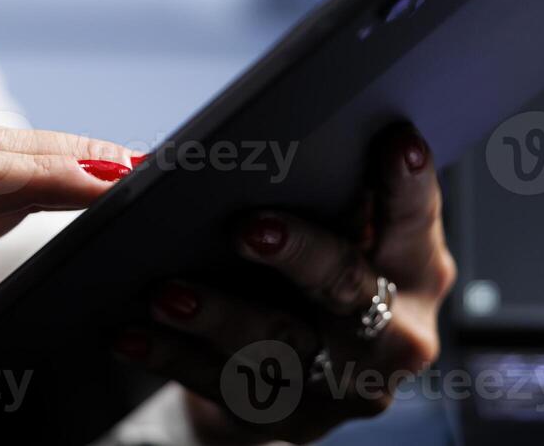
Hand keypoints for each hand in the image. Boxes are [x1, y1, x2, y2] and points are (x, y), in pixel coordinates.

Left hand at [114, 122, 455, 444]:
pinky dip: (168, 354)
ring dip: (217, 313)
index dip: (410, 185)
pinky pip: (219, 383)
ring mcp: (340, 382)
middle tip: (248, 227)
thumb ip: (324, 184)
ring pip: (277, 342)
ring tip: (165, 290)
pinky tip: (128, 330)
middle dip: (298, 253)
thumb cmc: (313, 271)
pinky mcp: (284, 417)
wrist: (295, 375)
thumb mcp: (336, 227)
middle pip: (346, 284)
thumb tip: (267, 127)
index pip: (415, 219)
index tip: (397, 143)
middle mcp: (394, 330)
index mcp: (415, 267)